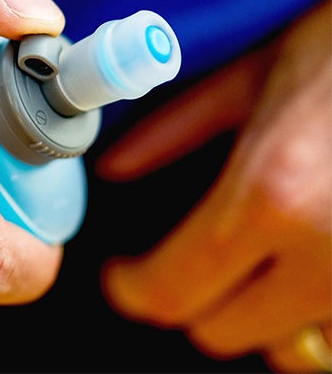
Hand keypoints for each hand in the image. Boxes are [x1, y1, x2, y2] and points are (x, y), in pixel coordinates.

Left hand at [96, 0, 330, 371]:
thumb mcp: (249, 77)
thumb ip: (174, 129)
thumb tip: (114, 169)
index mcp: (274, 193)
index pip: (173, 288)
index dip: (132, 288)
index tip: (121, 275)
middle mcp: (330, 255)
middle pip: (219, 330)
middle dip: (185, 296)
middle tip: (182, 256)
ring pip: (283, 351)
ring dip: (252, 314)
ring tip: (250, 261)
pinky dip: (308, 319)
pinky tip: (303, 269)